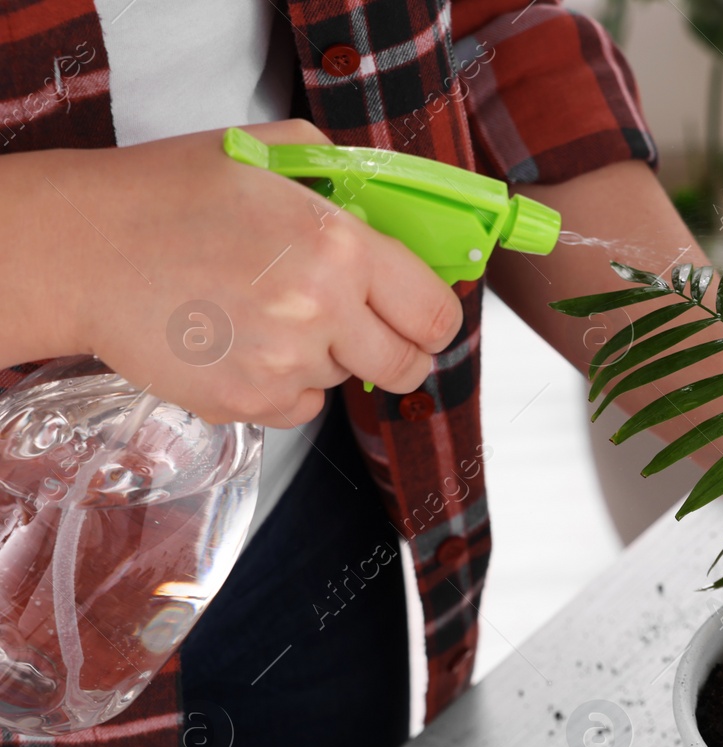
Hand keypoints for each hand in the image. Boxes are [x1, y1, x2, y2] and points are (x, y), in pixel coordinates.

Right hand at [33, 119, 460, 425]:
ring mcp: (283, 366)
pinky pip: (300, 408)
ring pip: (344, 380)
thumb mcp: (263, 153)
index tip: (424, 317)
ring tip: (267, 311)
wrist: (78, 251)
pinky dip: (285, 386)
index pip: (435, 315)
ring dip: (325, 355)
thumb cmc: (166, 195)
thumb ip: (341, 175)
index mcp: (339, 249)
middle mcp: (320, 312)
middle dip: (398, 351)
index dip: (436, 320)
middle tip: (366, 329)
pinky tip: (243, 342)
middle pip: (408, 367)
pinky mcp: (245, 404)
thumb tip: (393, 208)